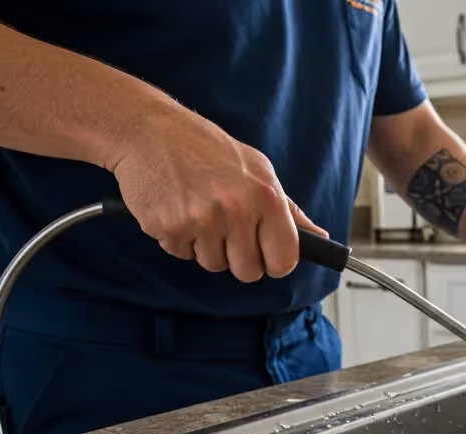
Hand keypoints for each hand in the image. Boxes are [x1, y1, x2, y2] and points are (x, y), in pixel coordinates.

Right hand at [108, 108, 327, 282]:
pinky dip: (179, 239)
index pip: (284, 260)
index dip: (275, 262)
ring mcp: (201, 221)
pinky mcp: (168, 228)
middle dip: (238, 257)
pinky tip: (177, 209)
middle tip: (225, 227)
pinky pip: (182, 255)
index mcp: (265, 196)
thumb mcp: (257, 168)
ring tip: (198, 210)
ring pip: (214, 265)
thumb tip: (318, 235)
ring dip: (206, 246)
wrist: (147, 130)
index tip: (266, 254)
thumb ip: (288, 208)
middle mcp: (236, 210)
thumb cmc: (204, 147)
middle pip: (248, 272)